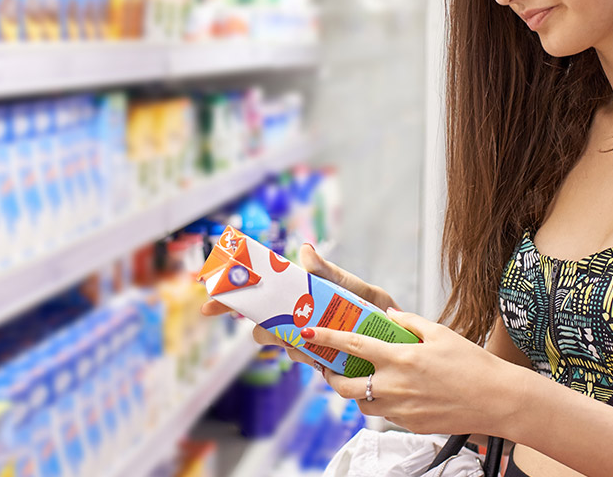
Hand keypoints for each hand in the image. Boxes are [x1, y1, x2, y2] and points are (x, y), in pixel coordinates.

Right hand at [199, 243, 397, 367]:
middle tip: (274, 325)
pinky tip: (321, 352)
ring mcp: (308, 343)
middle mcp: (300, 321)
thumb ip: (331, 274)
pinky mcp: (321, 363)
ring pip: (279, 344)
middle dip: (260, 326)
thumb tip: (305, 250)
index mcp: (303, 297)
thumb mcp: (359, 289)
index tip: (207, 300)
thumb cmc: (379, 311)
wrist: (405, 342)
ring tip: (308, 336)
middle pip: (262, 324)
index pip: (262, 295)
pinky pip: (303, 361)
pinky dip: (307, 355)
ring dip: (287, 341)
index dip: (231, 298)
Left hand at [304, 308, 542, 438]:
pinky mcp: (410, 425)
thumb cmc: (473, 364)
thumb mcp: (441, 334)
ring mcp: (400, 409)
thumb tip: (390, 315)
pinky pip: (384, 415)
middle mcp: (394, 386)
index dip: (326, 338)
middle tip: (330, 367)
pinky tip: (392, 392)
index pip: (352, 345)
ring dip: (356, 391)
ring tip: (363, 379)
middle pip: (344, 386)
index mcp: (400, 358)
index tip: (308, 333)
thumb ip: (410, 322)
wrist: (497, 400)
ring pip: (362, 404)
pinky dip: (381, 403)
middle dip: (331, 376)